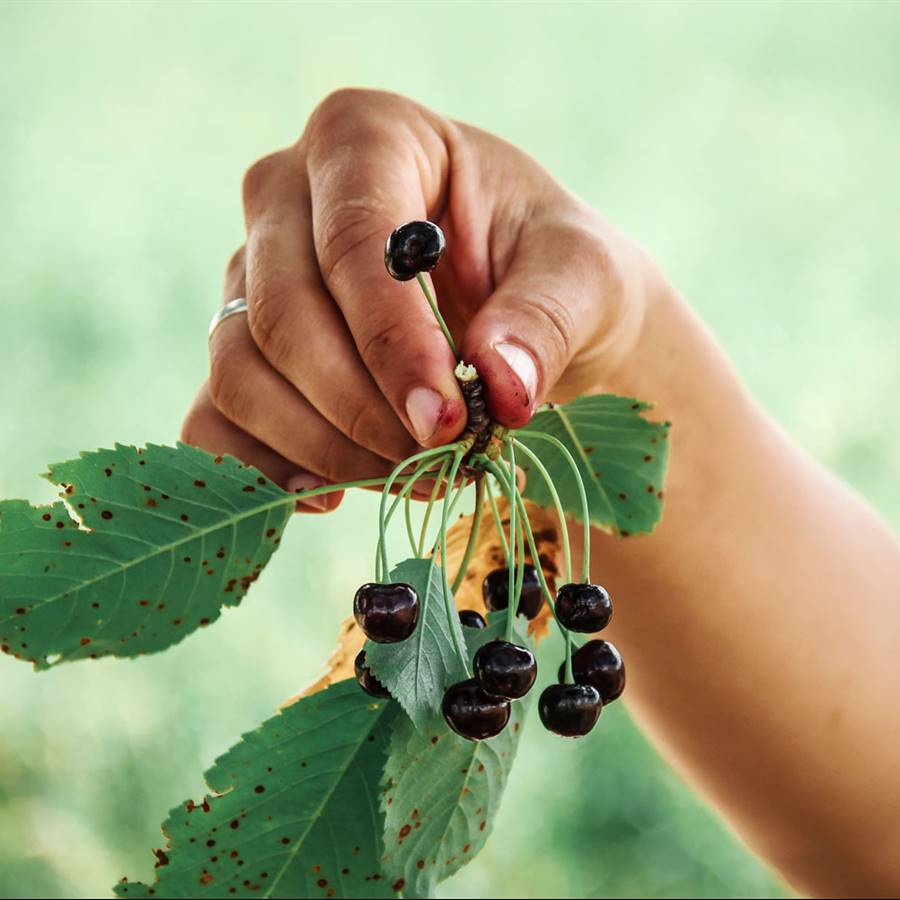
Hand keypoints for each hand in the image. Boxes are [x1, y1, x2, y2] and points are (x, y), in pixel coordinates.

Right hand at [182, 89, 659, 509]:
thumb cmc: (551, 270)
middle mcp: (286, 194)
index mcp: (367, 136)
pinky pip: (213, 420)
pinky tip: (331, 493)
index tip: (446, 421)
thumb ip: (544, 320)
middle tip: (439, 460)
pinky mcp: (240, 347)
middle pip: (283, 316)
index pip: (351, 242)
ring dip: (326, 448)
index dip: (392, 343)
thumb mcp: (581, 276)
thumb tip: (500, 388)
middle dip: (362, 410)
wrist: (523, 306)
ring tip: (412, 475)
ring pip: (240, 374)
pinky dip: (263, 469)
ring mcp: (250, 273)